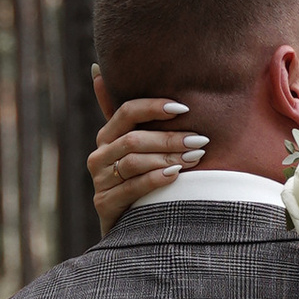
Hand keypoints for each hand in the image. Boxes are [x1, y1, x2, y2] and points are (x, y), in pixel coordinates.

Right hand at [88, 97, 206, 230]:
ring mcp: (99, 181)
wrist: (130, 228)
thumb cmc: (140, 181)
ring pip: (134, 162)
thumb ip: (135, 120)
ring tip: (195, 157)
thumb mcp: (139, 151)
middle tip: (199, 140)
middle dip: (169, 138)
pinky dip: (156, 179)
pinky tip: (176, 175)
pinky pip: (133, 187)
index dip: (154, 107)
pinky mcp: (104, 204)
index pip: (127, 112)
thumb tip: (102, 70)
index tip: (184, 108)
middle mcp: (99, 156)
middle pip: (134, 139)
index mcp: (107, 137)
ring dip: (167, 158)